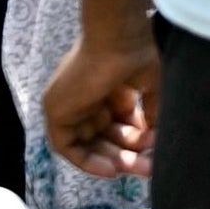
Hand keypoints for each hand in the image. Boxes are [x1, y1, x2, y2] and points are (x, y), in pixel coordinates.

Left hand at [41, 20, 157, 180]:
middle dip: (126, 155)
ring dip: (112, 160)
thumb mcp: (151, 87)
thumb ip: (151, 112)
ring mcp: (69, 107)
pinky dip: (87, 162)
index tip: (154, 152)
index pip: (116, 125)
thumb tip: (153, 134)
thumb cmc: (137, 56)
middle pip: (102, 138)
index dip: (135, 142)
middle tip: (147, 168)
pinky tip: (112, 169)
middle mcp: (84, 100)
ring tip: (135, 169)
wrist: (119, 39)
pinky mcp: (56, 114)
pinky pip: (67, 148)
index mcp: (105, 91)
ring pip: (88, 145)